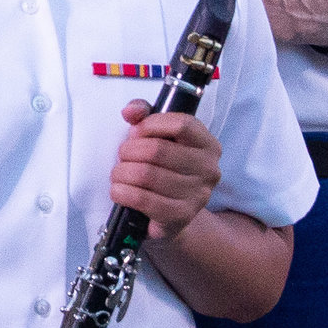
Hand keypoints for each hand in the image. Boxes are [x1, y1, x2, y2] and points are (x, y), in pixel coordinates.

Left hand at [112, 103, 222, 241]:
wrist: (170, 214)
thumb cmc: (162, 168)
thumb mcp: (157, 136)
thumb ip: (144, 114)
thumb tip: (131, 111)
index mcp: (208, 145)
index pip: (182, 124)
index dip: (151, 125)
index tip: (136, 132)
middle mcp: (209, 169)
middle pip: (157, 150)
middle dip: (129, 151)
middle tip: (122, 157)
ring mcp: (198, 195)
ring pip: (146, 175)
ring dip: (121, 173)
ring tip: (118, 174)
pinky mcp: (181, 216)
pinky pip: (143, 200)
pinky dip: (123, 192)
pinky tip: (118, 190)